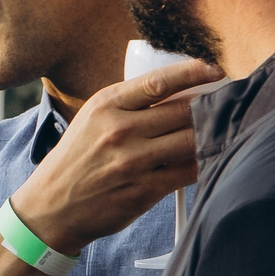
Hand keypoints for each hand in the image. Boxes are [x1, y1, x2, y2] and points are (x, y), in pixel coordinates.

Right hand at [10, 60, 219, 251]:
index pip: (160, 81)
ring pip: (192, 140)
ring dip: (210, 135)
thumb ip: (131, 105)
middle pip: (184, 110)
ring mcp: (133, 162)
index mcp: (106, 105)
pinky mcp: (145, 190)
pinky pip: (189, 171)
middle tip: (223, 105)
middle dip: (209, 106)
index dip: (195, 72)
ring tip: (218, 130)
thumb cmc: (77, 158)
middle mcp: (119, 130)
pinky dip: (202, 162)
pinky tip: (204, 157)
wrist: (51, 206)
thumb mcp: (93, 120)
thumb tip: (184, 91)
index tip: (215, 69)